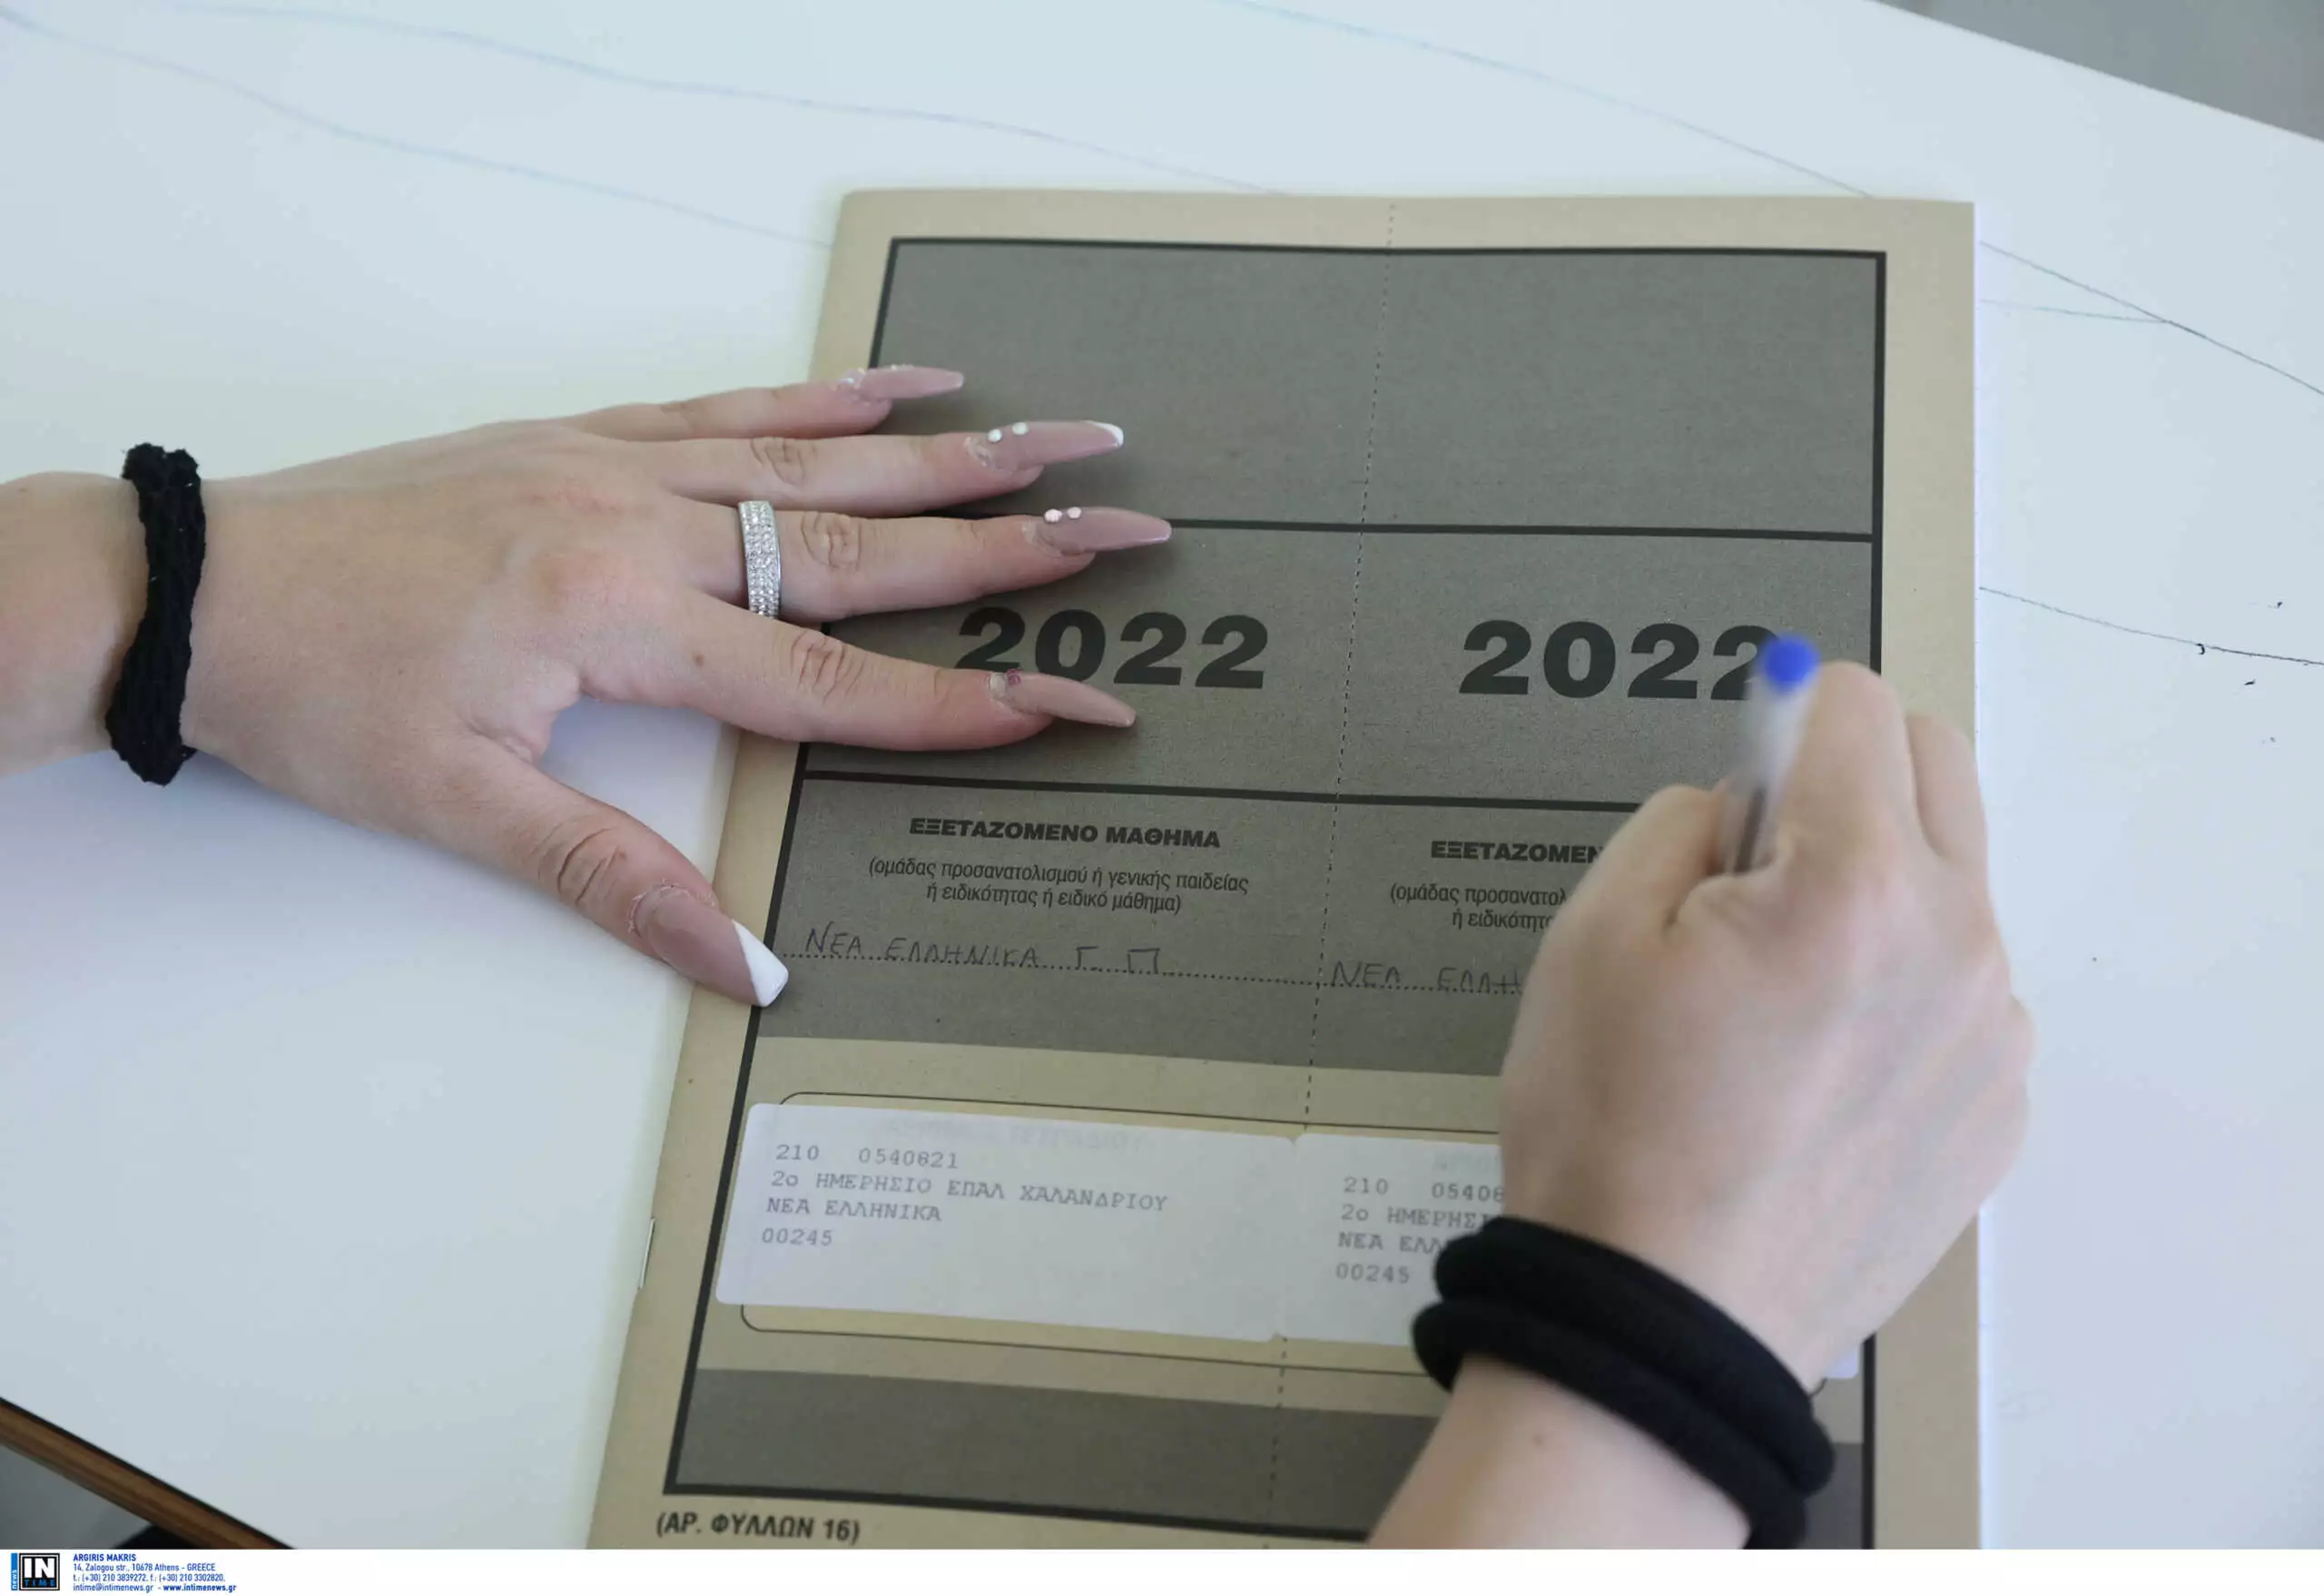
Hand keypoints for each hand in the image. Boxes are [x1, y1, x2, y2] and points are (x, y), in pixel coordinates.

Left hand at [151, 369, 1161, 1004]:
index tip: (1079, 710)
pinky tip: (906, 385)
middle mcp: (642, 524)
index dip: (964, 705)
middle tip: (1130, 531)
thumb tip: (742, 967)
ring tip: (1062, 438)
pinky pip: (734, 404)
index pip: (833, 680)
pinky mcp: (586, 436)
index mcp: (622, 620)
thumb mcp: (459, 806)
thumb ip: (614, 882)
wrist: (197, 585)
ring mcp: (618, 464)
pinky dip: (830, 394)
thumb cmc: (319, 696)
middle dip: (1009, 547)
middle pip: (862, 543)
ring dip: (951, 451)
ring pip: (817, 455)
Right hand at [1495, 663, 2029, 1383]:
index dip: (1780, 718)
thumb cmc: (1612, 1129)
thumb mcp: (1590, 936)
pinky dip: (1900, 995)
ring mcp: (1988, 1033)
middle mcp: (1955, 941)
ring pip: (1955, 886)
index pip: (1859, 706)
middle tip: (1759, 868)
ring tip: (1778, 998)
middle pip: (1939, 768)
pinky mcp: (1996, 1110)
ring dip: (1879, 892)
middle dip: (1854, 776)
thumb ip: (1679, 821)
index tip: (1739, 787)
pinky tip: (1813, 1075)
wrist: (1664, 1321)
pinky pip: (1962, 996)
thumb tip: (1744, 795)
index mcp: (1854, 882)